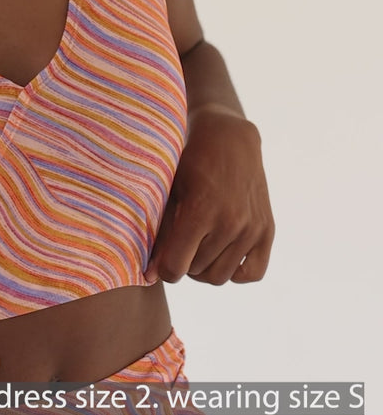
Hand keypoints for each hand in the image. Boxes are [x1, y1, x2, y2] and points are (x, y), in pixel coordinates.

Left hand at [144, 107, 273, 284]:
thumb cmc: (189, 161)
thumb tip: (148, 276)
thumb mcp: (170, 192)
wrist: (229, 137)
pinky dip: (236, 271)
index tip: (160, 261)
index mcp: (201, 212)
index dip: (163, 269)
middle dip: (183, 263)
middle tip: (180, 244)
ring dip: (205, 268)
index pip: (176, 267)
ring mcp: (252, 228)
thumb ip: (161, 234)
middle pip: (196, 272)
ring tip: (197, 247)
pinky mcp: (267, 230)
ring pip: (220, 276)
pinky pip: (252, 273)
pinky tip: (222, 253)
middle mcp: (230, 223)